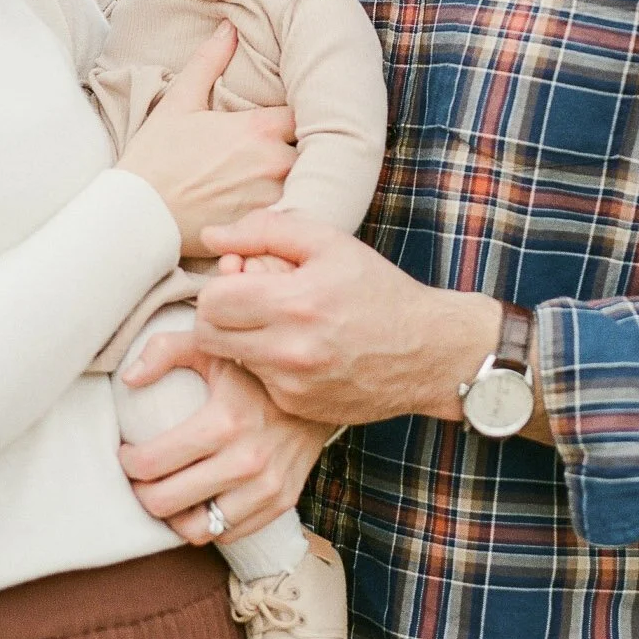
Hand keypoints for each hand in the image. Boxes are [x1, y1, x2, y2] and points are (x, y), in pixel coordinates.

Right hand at [116, 24, 295, 253]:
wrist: (137, 216)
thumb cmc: (155, 159)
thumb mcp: (179, 103)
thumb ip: (209, 61)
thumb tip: (230, 27)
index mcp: (259, 129)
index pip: (308, 112)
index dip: (305, 111)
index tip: (294, 113)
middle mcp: (275, 163)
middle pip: (313, 149)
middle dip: (303, 145)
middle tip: (292, 143)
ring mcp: (273, 199)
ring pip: (306, 182)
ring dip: (301, 176)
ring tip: (282, 174)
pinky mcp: (265, 228)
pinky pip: (292, 212)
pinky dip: (289, 206)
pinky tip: (273, 202)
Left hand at [118, 341, 332, 543]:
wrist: (318, 389)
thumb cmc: (255, 368)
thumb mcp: (212, 347)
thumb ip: (165, 350)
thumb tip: (128, 378)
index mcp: (224, 421)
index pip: (153, 462)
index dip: (128, 462)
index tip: (126, 452)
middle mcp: (247, 460)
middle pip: (166, 502)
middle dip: (141, 492)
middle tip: (138, 478)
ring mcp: (267, 486)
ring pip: (196, 529)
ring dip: (171, 516)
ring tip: (165, 493)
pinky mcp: (282, 502)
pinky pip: (228, 534)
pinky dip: (206, 524)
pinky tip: (197, 501)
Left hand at [165, 209, 516, 428]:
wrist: (429, 351)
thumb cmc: (377, 289)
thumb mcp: (328, 243)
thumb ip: (264, 231)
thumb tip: (211, 236)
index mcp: (296, 302)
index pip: (211, 301)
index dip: (218, 285)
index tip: (239, 279)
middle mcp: (291, 350)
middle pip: (208, 335)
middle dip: (217, 315)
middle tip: (245, 302)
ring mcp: (294, 385)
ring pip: (229, 361)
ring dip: (239, 341)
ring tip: (273, 324)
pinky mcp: (299, 407)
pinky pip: (257, 384)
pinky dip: (265, 367)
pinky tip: (294, 351)